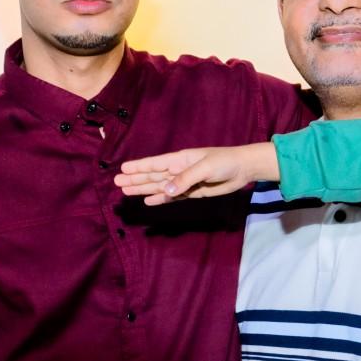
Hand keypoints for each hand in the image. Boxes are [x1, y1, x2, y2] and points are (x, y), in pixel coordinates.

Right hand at [115, 143, 277, 204]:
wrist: (243, 169)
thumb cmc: (224, 162)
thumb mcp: (205, 168)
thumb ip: (185, 179)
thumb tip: (165, 191)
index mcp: (180, 159)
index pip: (155, 163)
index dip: (139, 167)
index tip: (123, 170)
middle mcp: (179, 170)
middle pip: (153, 176)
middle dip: (136, 179)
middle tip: (117, 184)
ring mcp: (185, 181)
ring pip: (160, 186)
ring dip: (144, 189)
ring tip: (126, 192)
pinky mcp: (193, 192)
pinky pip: (172, 196)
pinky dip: (160, 198)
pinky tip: (149, 201)